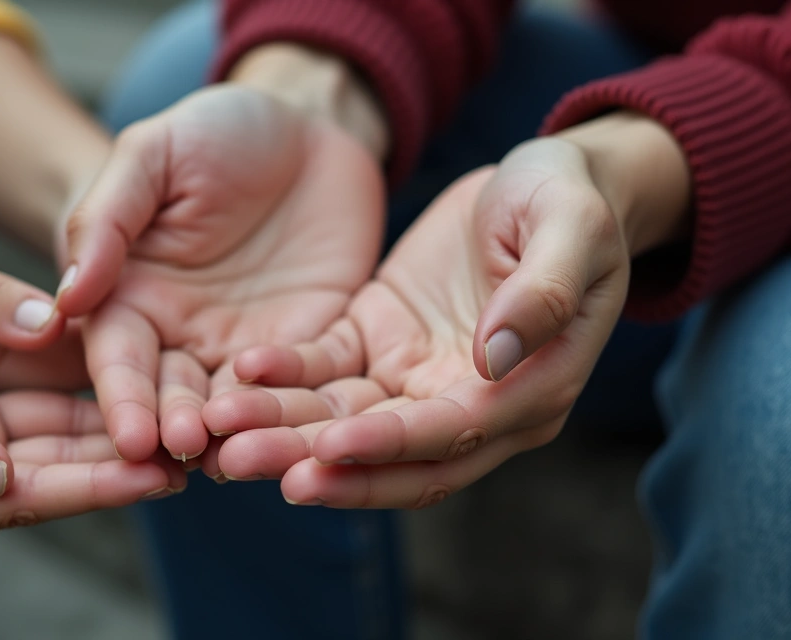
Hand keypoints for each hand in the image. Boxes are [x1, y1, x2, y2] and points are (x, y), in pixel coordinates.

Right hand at [0, 279, 181, 534]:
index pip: (22, 497)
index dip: (90, 487)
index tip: (153, 475)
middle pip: (53, 471)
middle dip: (121, 462)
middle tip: (195, 450)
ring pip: (55, 435)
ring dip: (115, 429)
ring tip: (182, 418)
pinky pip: (37, 396)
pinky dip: (84, 391)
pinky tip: (133, 378)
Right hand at [55, 85, 384, 461]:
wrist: (307, 124)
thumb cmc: (215, 131)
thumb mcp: (151, 156)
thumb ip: (105, 220)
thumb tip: (66, 298)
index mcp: (131, 299)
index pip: (119, 359)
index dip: (125, 399)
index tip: (131, 437)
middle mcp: (184, 337)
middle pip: (174, 395)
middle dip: (176, 430)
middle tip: (183, 455)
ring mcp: (250, 348)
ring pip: (240, 405)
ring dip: (238, 434)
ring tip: (237, 459)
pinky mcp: (316, 345)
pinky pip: (312, 384)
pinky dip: (305, 408)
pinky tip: (305, 433)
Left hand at [205, 130, 675, 506]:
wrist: (544, 179)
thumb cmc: (570, 201)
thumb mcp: (570, 230)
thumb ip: (542, 293)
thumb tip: (496, 360)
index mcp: (531, 392)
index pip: (453, 435)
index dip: (390, 446)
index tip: (328, 449)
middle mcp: (472, 403)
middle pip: (388, 454)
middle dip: (315, 462)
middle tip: (240, 462)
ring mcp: (418, 379)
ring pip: (345, 423)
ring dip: (283, 431)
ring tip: (219, 429)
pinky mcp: (380, 345)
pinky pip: (327, 371)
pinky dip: (285, 375)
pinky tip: (240, 370)